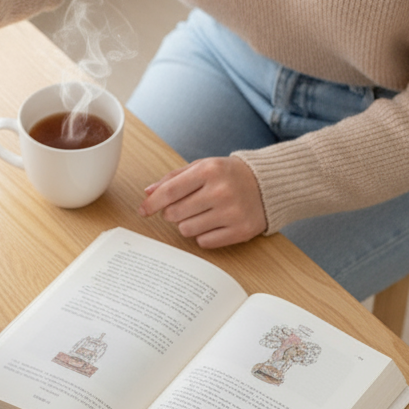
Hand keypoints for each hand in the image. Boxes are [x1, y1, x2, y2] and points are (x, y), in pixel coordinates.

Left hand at [137, 156, 266, 248]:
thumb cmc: (227, 175)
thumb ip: (173, 178)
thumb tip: (148, 193)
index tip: (142, 211)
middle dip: (171, 213)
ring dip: (187, 224)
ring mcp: (232, 213)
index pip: (170, 191)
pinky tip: (213, 223)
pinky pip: (204, 242)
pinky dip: (202, 235)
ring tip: (200, 213)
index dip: (152, 203)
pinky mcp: (240, 231)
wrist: (267, 184)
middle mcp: (220, 191)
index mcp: (209, 170)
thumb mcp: (201, 167)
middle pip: (175, 214)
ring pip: (187, 230)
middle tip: (182, 206)